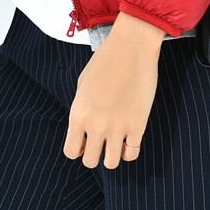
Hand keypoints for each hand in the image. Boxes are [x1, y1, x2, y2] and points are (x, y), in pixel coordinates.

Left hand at [63, 13, 163, 169]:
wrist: (131, 46)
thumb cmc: (106, 60)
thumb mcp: (83, 84)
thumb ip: (81, 109)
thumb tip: (84, 129)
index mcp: (78, 113)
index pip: (71, 152)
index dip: (78, 149)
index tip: (86, 141)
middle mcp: (95, 125)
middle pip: (90, 162)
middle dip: (95, 153)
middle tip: (102, 140)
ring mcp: (117, 127)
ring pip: (111, 163)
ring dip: (112, 155)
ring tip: (116, 141)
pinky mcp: (138, 125)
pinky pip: (132, 154)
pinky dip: (129, 150)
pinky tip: (129, 138)